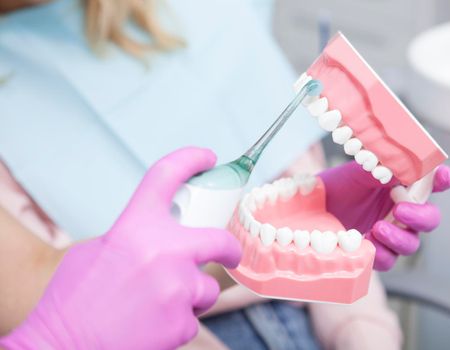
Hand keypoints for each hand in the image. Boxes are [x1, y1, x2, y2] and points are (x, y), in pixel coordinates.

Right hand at [0, 147, 241, 349]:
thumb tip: (160, 235)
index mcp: (135, 227)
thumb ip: (134, 236)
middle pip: (219, 240)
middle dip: (229, 248)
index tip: (206, 158)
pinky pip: (193, 318)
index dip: (191, 159)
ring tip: (158, 304)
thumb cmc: (73, 300)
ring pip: (205, 287)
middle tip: (228, 253)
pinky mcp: (181, 323)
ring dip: (190, 294)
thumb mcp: (97, 250)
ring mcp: (176, 289)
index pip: (166, 175)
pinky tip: (152, 324)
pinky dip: (178, 320)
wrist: (62, 347)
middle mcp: (163, 252)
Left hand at [319, 162, 449, 270]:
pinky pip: (387, 260)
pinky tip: (366, 243)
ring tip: (378, 228)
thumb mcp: (358, 172)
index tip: (444, 176)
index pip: (432, 183)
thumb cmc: (338, 186)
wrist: (310, 206)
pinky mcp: (374, 252)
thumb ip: (383, 170)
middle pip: (429, 219)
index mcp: (403, 187)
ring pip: (411, 243)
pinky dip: (380, 253)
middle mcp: (402, 211)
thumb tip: (404, 166)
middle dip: (420, 216)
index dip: (443, 180)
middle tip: (400, 210)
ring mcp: (390, 233)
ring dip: (398, 238)